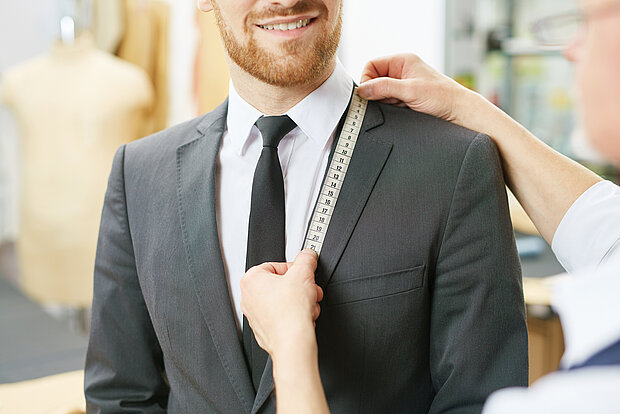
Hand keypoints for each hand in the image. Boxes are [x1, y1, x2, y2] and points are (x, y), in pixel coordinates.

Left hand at [240, 249, 322, 355]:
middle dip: (300, 287)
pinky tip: (304, 317)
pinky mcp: (264, 330)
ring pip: (283, 301)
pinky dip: (294, 315)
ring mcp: (255, 316)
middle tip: (309, 290)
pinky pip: (282, 316)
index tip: (305, 275)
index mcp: (251, 280)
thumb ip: (306, 258)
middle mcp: (248, 298)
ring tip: (308, 305)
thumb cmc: (291, 312)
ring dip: (300, 301)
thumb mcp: (304, 273)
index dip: (295, 270)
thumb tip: (308, 255)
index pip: (276, 266)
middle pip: (280, 284)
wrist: (292, 341)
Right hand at [358, 53, 475, 124]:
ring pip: (380, 92)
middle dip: (376, 92)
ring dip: (384, 101)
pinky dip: (390, 107)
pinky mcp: (405, 98)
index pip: (372, 65)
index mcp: (402, 61)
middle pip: (374, 80)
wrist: (457, 111)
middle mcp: (401, 71)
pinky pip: (388, 102)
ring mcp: (403, 85)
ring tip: (399, 105)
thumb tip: (363, 89)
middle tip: (387, 101)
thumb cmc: (441, 96)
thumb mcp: (409, 90)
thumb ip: (384, 88)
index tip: (369, 93)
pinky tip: (401, 110)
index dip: (367, 79)